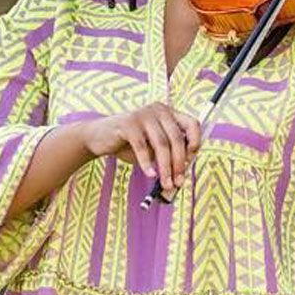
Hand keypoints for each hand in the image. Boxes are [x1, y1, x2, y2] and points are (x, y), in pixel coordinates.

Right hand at [82, 101, 201, 195]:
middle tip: (178, 182)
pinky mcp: (128, 123)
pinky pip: (142, 147)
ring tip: (166, 184)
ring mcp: (143, 115)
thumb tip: (183, 172)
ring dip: (165, 167)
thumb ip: (168, 153)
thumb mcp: (153, 147)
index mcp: (168, 113)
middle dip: (179, 164)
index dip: (195, 144)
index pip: (192, 124)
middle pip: (177, 138)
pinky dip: (147, 163)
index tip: (189, 163)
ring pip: (161, 144)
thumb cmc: (130, 144)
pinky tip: (150, 174)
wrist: (99, 138)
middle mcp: (158, 110)